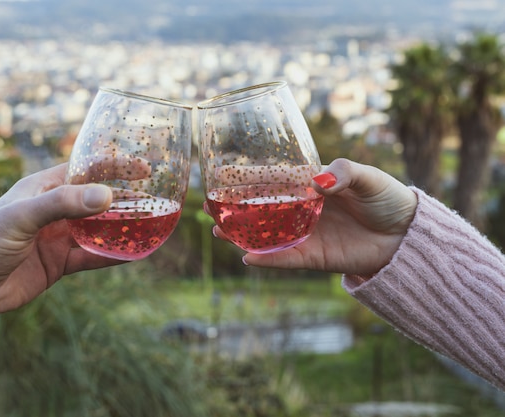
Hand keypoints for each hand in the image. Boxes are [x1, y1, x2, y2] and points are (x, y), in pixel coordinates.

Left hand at [0, 162, 145, 318]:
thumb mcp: (21, 216)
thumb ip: (62, 204)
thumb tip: (106, 195)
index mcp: (44, 188)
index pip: (85, 170)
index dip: (114, 166)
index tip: (143, 166)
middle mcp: (56, 210)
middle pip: (98, 200)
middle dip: (125, 198)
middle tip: (155, 198)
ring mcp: (60, 237)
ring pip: (100, 229)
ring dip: (123, 228)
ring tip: (151, 225)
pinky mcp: (61, 262)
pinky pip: (93, 257)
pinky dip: (113, 256)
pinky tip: (134, 254)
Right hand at [218, 158, 417, 276]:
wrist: (408, 235)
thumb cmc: (388, 199)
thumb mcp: (368, 177)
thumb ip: (344, 173)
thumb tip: (317, 182)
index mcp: (310, 188)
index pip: (273, 183)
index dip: (247, 182)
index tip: (222, 178)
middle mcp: (302, 212)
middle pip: (260, 212)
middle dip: (234, 211)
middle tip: (208, 208)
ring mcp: (306, 236)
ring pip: (266, 237)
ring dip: (242, 236)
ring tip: (218, 232)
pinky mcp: (315, 258)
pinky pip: (286, 259)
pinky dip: (268, 260)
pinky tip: (247, 257)